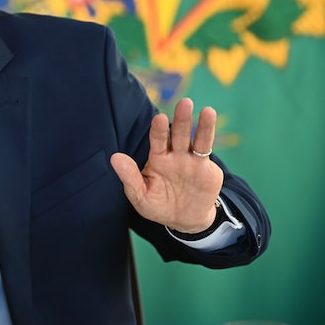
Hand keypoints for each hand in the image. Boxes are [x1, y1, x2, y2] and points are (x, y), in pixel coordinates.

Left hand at [110, 98, 222, 232]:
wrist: (185, 221)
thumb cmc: (158, 206)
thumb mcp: (141, 197)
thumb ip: (130, 178)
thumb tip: (114, 157)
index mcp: (157, 159)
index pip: (157, 141)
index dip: (158, 130)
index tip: (159, 119)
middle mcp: (174, 155)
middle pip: (178, 134)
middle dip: (181, 120)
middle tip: (184, 103)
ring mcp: (191, 160)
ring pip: (196, 138)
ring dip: (201, 124)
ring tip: (207, 111)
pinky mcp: (206, 168)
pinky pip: (207, 149)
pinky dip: (209, 133)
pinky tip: (210, 118)